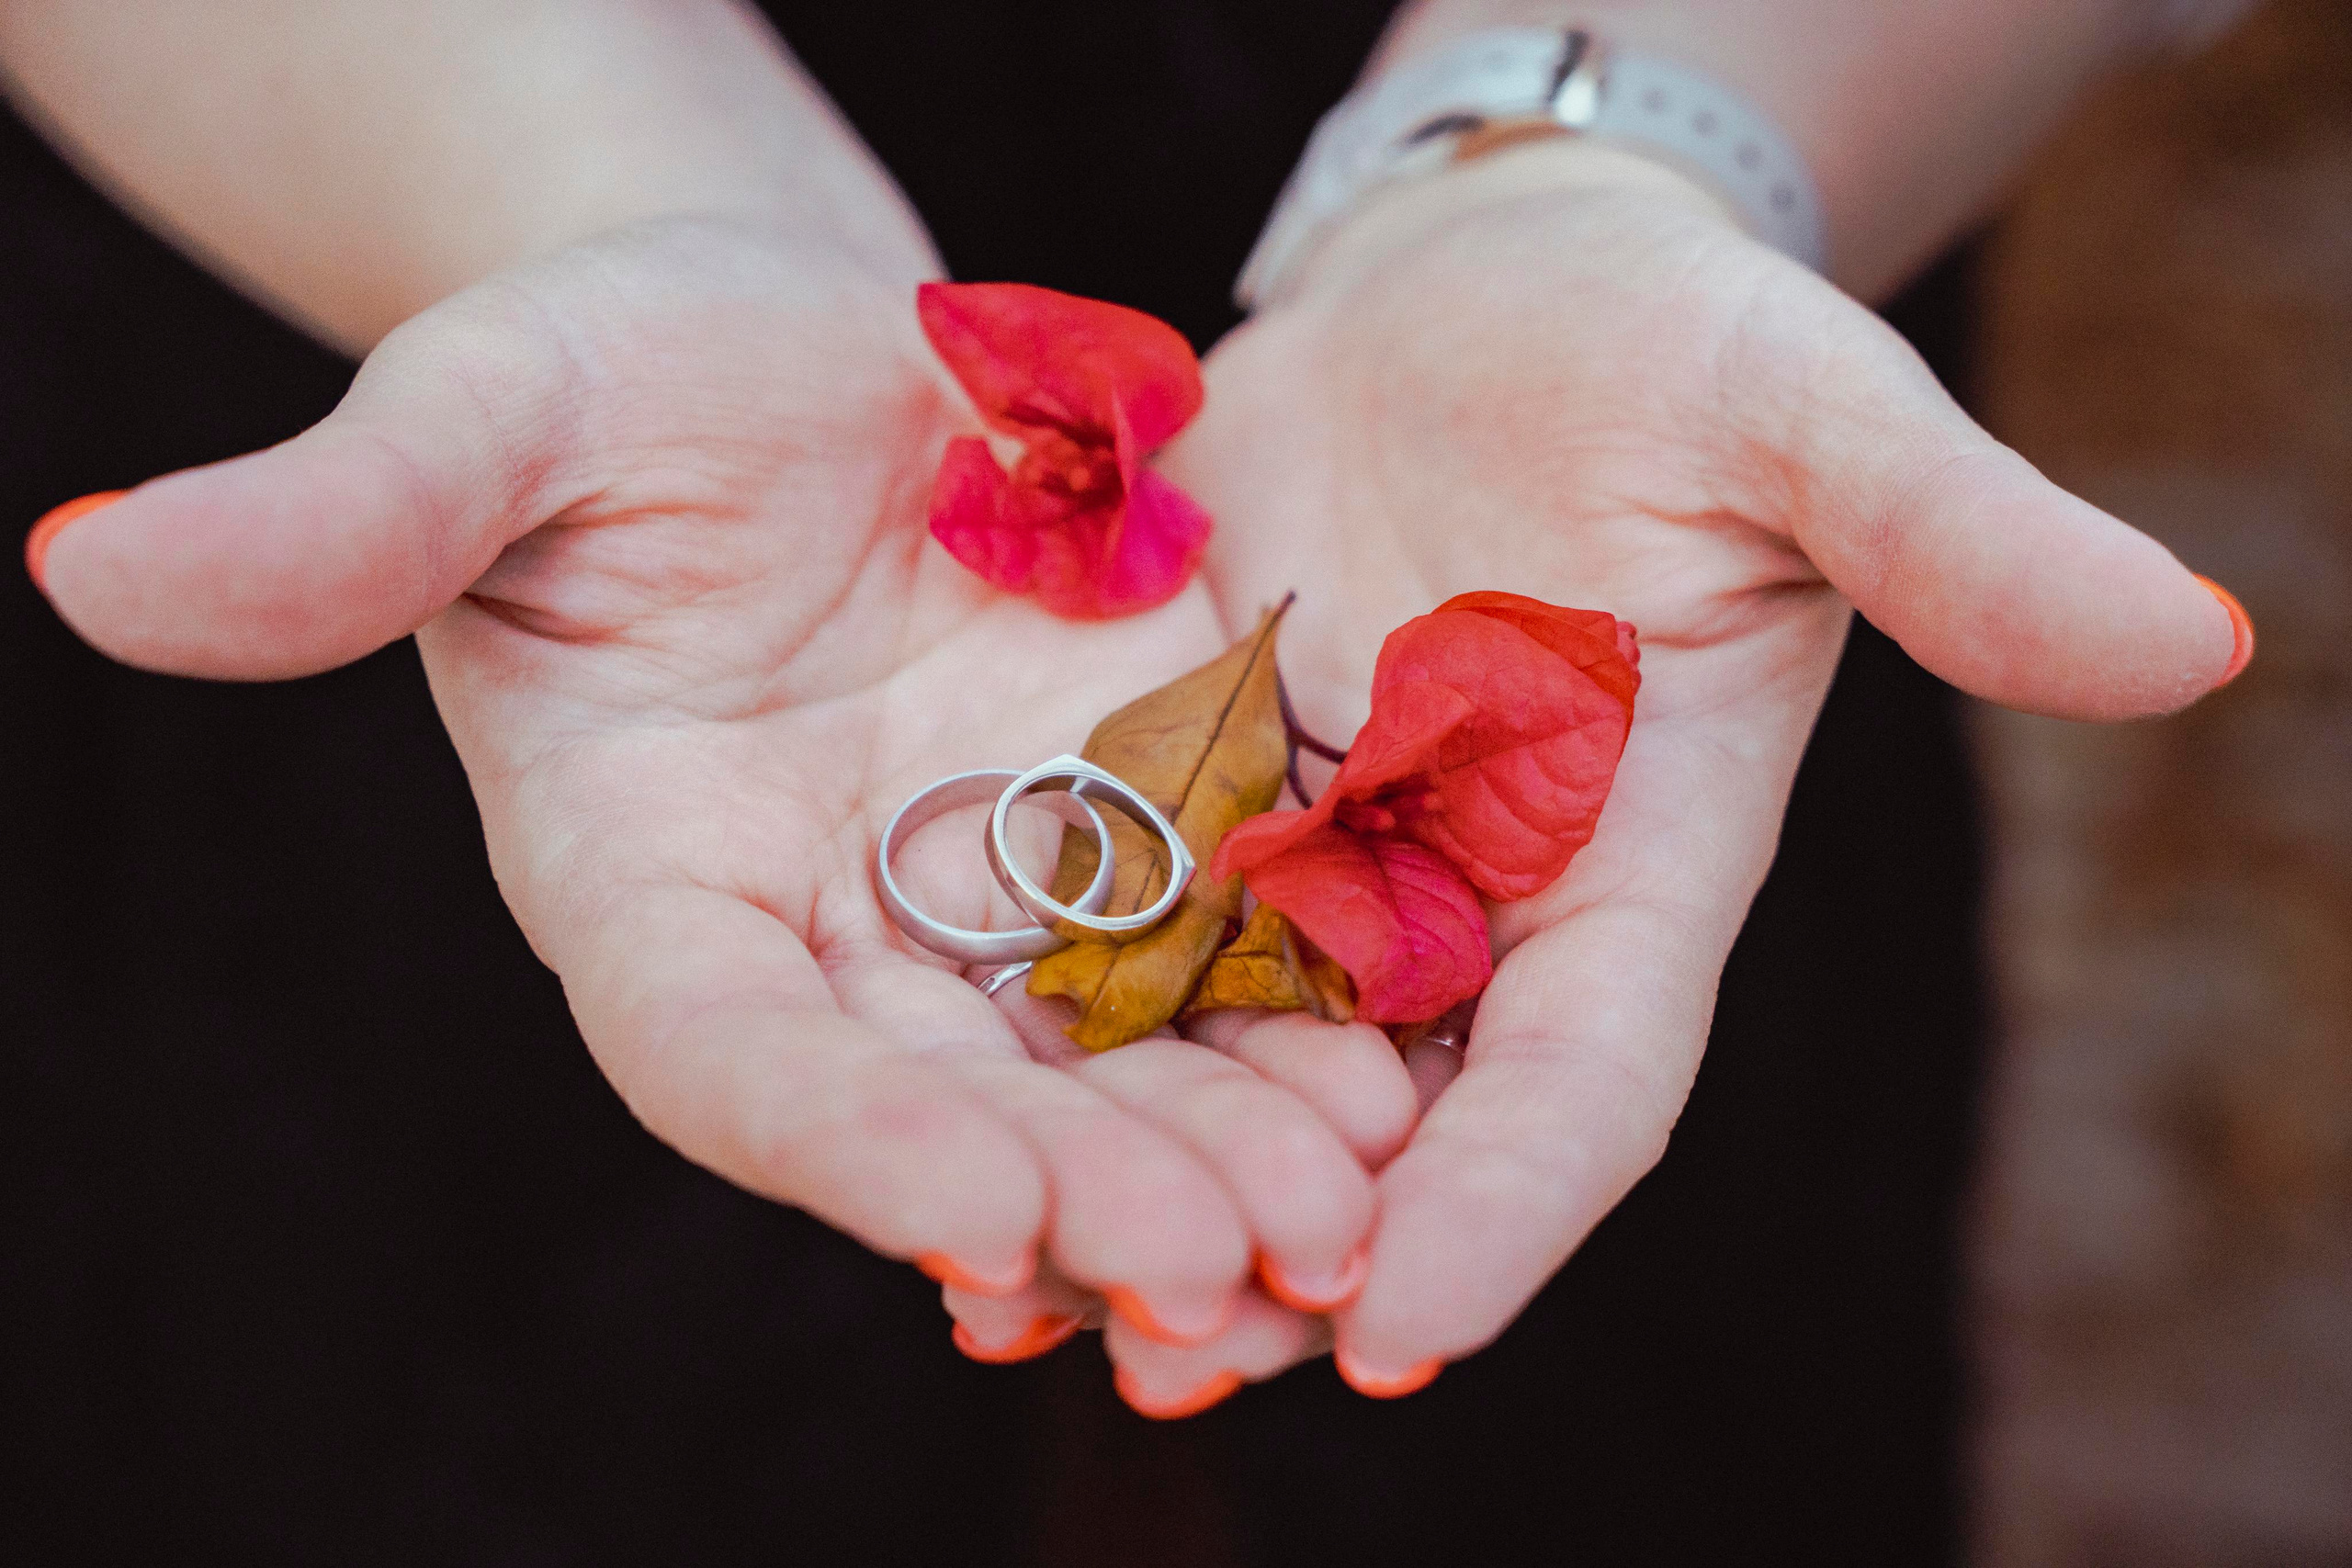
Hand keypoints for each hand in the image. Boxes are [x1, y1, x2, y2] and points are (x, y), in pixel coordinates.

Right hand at [30, 216, 1419, 1350]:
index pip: (733, 1057)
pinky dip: (1307, 1013)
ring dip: (1227, 1145)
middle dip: (1085, 1191)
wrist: (792, 345)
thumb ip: (343, 522)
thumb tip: (94, 567)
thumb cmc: (609, 368)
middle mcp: (827, 934)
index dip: (847, 1143)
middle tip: (1231, 1265)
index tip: (976, 1219)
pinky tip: (1415, 1071)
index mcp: (649, 886)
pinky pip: (1223, 944)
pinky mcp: (1126, 822)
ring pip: (1104, 1061)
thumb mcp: (487, 417)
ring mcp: (985, 893)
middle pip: (947, 1104)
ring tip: (1359, 1211)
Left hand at [1099, 141, 2243, 1401]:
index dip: (1507, 1210)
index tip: (1404, 1330)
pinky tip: (929, 1116)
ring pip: (1229, 1068)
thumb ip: (1953, 534)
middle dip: (1288, 1253)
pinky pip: (1106, 942)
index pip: (1587, 1080)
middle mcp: (1475, 906)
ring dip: (1137, 1185)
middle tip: (1170, 1358)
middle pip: (1392, 1126)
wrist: (1480, 285)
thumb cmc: (1662, 339)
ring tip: (1017, 1295)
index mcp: (1639, 864)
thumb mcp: (1802, 411)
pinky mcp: (1185, 789)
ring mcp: (1321, 861)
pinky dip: (1038, 1040)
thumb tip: (2197, 635)